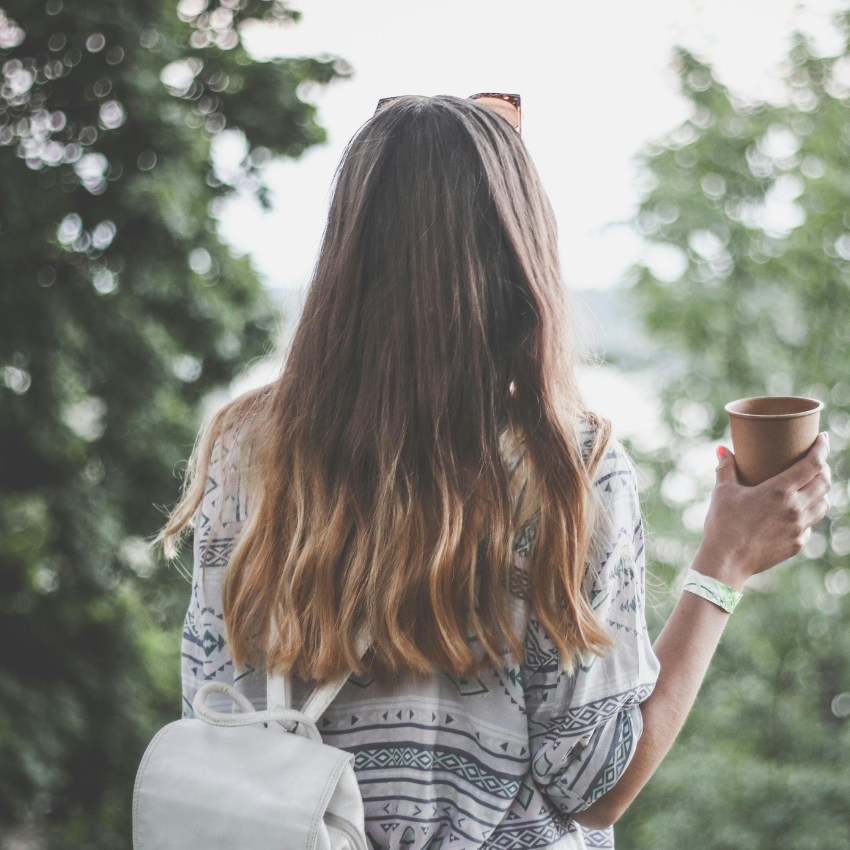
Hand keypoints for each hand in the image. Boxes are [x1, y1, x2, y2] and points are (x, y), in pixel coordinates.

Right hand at [694, 432, 830, 590]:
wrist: (726, 562)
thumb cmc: (722, 524)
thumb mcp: (722, 492)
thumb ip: (726, 468)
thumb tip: (722, 450)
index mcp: (780, 491)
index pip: (813, 464)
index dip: (821, 448)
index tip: (823, 438)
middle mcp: (795, 508)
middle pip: (824, 483)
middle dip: (824, 468)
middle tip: (816, 461)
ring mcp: (798, 528)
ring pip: (822, 504)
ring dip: (820, 492)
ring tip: (811, 486)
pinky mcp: (796, 544)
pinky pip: (810, 524)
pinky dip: (807, 514)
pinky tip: (796, 512)